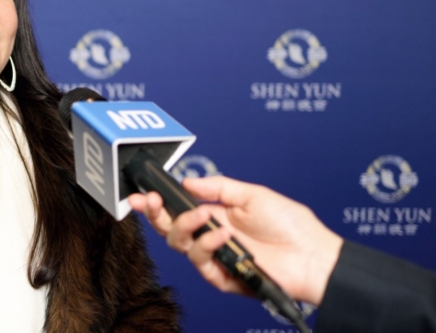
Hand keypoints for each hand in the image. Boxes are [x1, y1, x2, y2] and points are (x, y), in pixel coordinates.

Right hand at [128, 175, 342, 305]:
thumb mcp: (253, 194)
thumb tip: (188, 182)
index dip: (157, 203)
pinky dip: (208, 245)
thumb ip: (218, 187)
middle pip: (169, 229)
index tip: (143, 194)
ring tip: (204, 217)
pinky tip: (222, 235)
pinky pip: (202, 263)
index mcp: (215, 216)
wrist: (315, 255)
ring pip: (179, 245)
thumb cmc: (292, 226)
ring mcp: (216, 257)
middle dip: (155, 214)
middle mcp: (211, 237)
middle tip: (152, 202)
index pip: (177, 210)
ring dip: (185, 227)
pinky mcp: (223, 277)